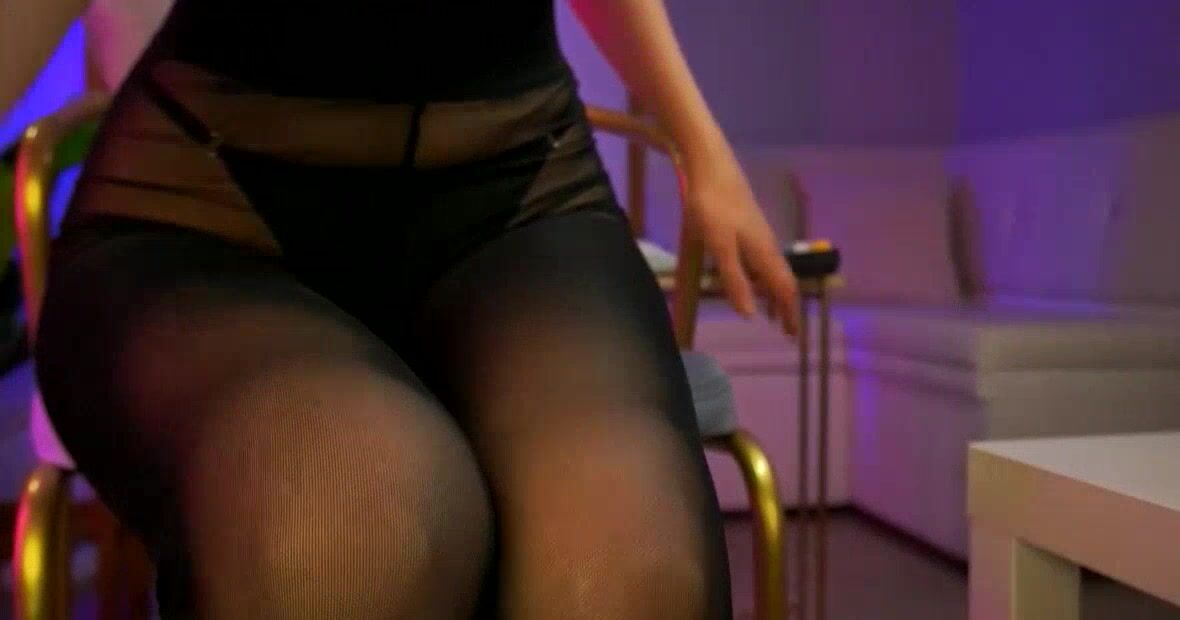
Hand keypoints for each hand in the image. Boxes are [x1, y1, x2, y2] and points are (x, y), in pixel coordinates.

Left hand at [679, 150, 800, 335]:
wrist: (710, 166)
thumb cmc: (712, 206)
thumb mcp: (719, 246)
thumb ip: (734, 279)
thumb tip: (749, 315)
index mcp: (763, 253)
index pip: (783, 289)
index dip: (789, 313)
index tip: (793, 336)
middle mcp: (766, 245)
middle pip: (782, 281)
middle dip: (785, 306)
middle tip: (786, 330)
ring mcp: (757, 234)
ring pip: (772, 270)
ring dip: (773, 293)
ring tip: (770, 313)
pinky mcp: (746, 225)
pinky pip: (761, 260)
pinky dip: (762, 277)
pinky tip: (750, 277)